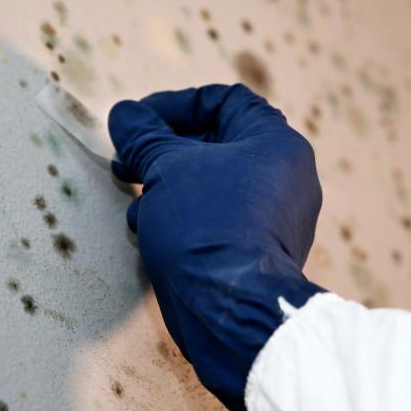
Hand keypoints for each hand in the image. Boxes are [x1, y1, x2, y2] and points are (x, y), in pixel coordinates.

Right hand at [108, 84, 324, 410]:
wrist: (230, 309)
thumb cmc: (205, 226)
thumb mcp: (164, 168)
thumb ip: (143, 135)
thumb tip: (125, 113)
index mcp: (275, 142)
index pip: (222, 101)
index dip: (174, 105)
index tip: (137, 122)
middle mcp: (285, 174)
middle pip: (215, 143)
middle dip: (163, 151)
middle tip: (126, 161)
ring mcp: (277, 215)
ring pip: (213, 184)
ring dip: (167, 186)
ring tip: (134, 201)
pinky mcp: (262, 250)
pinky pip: (220, 218)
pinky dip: (184, 216)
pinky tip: (150, 231)